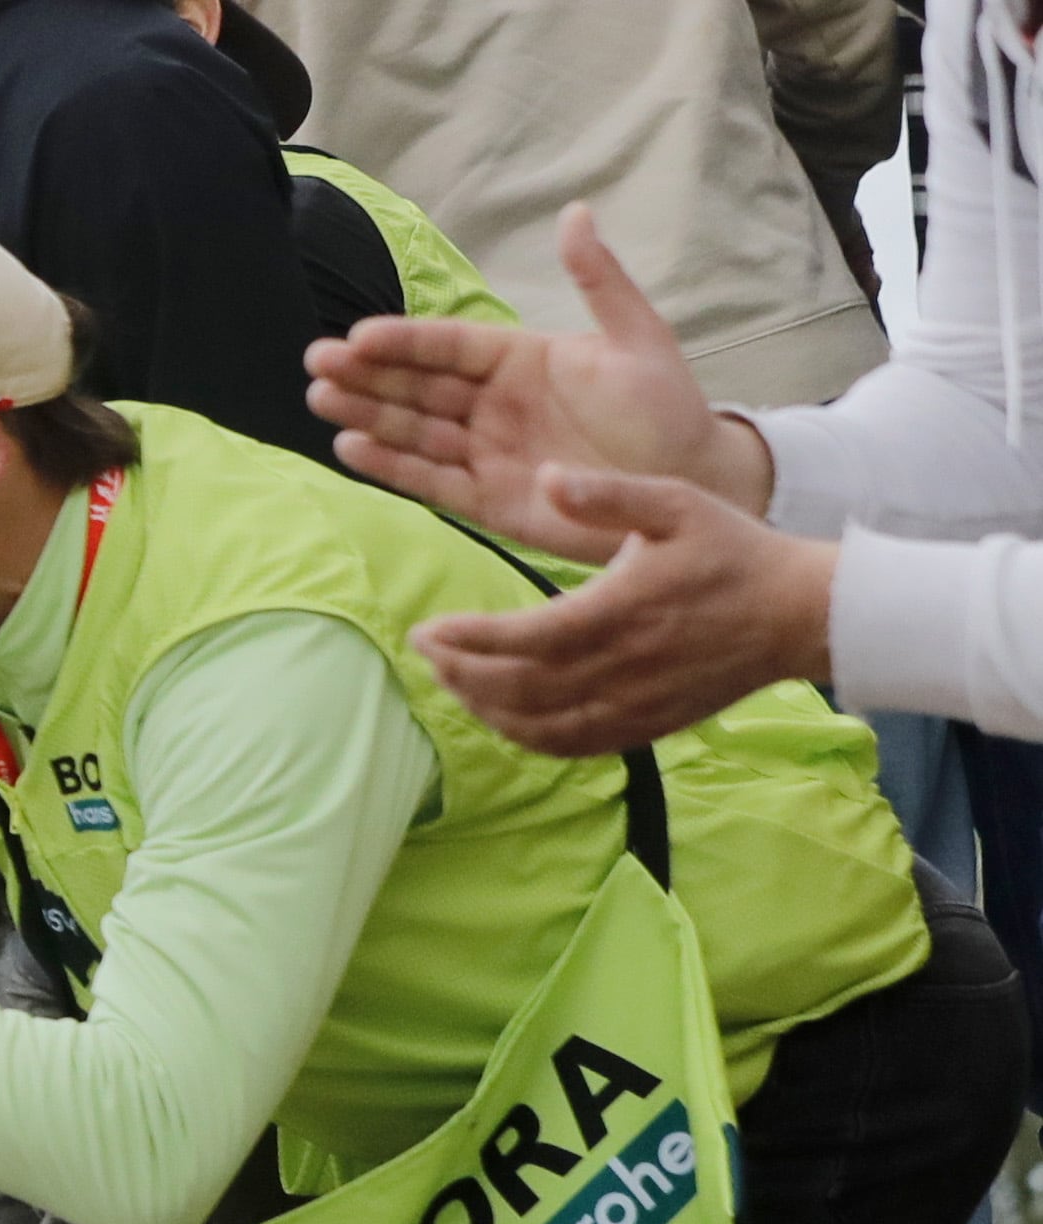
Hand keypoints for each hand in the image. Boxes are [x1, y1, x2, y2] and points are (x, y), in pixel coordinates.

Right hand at [307, 204, 769, 552]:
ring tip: (321, 399)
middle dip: (367, 374)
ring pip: (413, 431)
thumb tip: (574, 212)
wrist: (686, 486)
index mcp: (521, 360)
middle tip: (317, 362)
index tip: (360, 334)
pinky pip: (430, 480)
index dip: (405, 341)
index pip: (450, 346)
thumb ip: (598, 280)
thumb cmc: (667, 412)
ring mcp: (485, 452)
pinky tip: (351, 448)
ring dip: (366, 415)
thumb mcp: (637, 338)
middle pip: (418, 386)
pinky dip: (392, 466)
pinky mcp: (486, 501)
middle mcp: (493, 405)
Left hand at [404, 471, 837, 754]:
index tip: (427, 629)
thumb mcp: (677, 503)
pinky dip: (523, 736)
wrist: (799, 614)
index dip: (469, 641)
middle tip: (426, 651)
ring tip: (450, 679)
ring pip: (536, 726)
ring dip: (483, 708)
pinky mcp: (643, 728)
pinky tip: (499, 714)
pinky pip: (568, 746)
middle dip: (461, 673)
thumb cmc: (734, 552)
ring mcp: (632, 706)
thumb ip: (608, 494)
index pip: (525, 639)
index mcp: (622, 612)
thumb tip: (547, 476)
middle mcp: (621, 669)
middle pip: (518, 689)